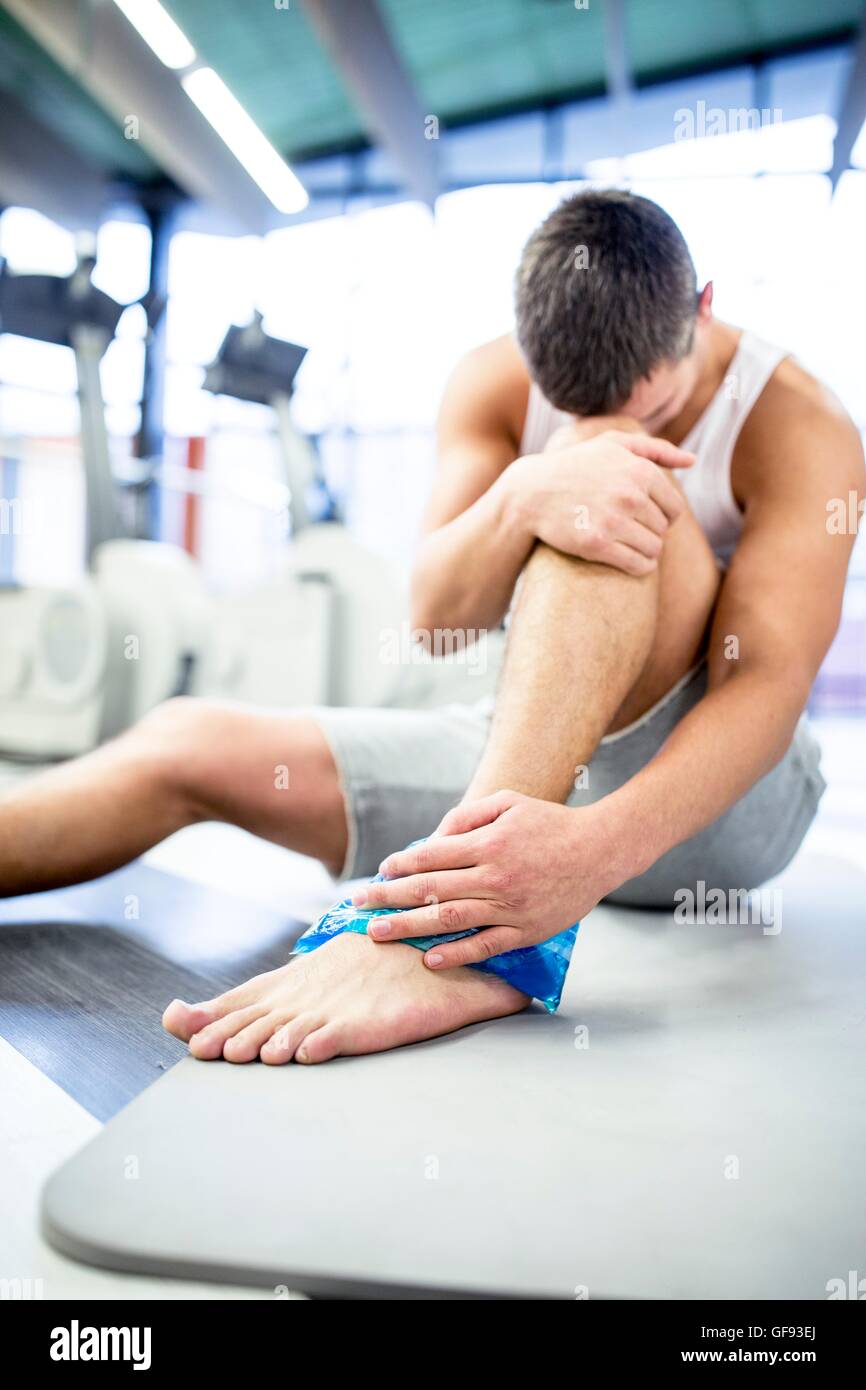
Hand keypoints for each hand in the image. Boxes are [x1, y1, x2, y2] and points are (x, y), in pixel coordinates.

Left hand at [354, 790, 625, 968]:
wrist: (600, 850)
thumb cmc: (550, 822)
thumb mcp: (508, 803)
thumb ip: (466, 817)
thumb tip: (432, 839)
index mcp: (489, 843)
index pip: (432, 856)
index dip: (402, 865)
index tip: (380, 872)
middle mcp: (496, 876)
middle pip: (431, 890)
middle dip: (390, 897)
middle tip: (359, 905)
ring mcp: (511, 906)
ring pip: (450, 920)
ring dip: (410, 927)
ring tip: (378, 932)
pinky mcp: (526, 930)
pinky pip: (486, 945)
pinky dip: (457, 953)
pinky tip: (429, 957)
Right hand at [509, 424, 693, 576]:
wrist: (532, 493)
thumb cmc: (576, 466)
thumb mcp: (613, 445)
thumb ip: (656, 449)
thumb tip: (692, 460)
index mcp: (640, 471)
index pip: (675, 508)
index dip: (662, 516)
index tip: (644, 517)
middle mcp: (630, 495)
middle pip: (663, 530)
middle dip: (650, 533)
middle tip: (630, 531)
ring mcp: (613, 521)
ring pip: (654, 549)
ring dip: (645, 552)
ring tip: (628, 545)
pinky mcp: (597, 545)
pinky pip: (638, 565)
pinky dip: (639, 567)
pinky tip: (629, 561)